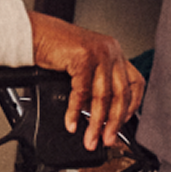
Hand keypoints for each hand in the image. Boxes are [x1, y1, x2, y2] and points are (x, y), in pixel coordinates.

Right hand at [27, 12, 144, 149]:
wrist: (34, 32)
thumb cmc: (55, 47)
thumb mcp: (85, 63)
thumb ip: (97, 82)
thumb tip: (102, 116)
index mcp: (114, 51)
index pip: (136, 83)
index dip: (132, 106)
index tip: (123, 123)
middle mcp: (110, 50)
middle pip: (122, 94)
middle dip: (114, 122)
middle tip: (107, 139)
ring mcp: (98, 52)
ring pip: (103, 96)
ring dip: (96, 123)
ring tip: (89, 138)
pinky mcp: (83, 57)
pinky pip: (82, 92)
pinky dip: (75, 112)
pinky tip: (71, 122)